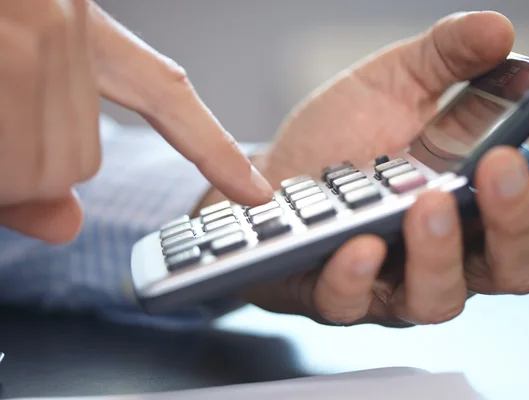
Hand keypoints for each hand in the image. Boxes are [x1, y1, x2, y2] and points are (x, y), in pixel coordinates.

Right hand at [0, 0, 272, 243]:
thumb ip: (34, 155)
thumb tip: (68, 226)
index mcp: (74, 23)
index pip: (163, 96)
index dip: (212, 147)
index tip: (254, 189)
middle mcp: (62, 22)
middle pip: (74, 163)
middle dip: (20, 169)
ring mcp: (33, 30)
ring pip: (42, 171)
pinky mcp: (8, 42)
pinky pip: (14, 162)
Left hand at [202, 11, 528, 326]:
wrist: (274, 173)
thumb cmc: (342, 137)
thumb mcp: (393, 85)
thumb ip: (445, 59)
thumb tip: (498, 31)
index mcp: (472, 197)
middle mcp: (447, 250)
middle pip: (513, 264)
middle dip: (514, 219)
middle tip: (499, 164)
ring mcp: (394, 280)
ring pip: (441, 299)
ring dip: (441, 254)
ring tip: (426, 203)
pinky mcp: (339, 296)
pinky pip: (355, 303)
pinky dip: (358, 277)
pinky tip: (358, 244)